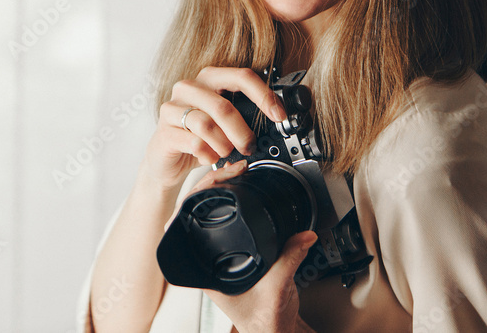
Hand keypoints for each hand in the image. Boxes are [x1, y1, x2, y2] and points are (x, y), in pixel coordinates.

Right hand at [139, 66, 285, 191]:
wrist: (166, 160)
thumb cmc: (199, 136)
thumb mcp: (224, 122)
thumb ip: (245, 115)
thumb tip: (276, 119)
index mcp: (209, 79)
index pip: (241, 76)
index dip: (264, 96)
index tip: (279, 116)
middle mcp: (188, 87)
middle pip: (224, 106)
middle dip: (242, 131)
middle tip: (249, 147)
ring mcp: (173, 108)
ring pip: (207, 125)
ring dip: (224, 145)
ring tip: (226, 153)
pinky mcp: (164, 131)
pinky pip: (194, 143)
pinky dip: (208, 155)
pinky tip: (209, 158)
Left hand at [174, 162, 317, 332]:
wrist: (275, 331)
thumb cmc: (265, 320)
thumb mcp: (277, 288)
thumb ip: (290, 260)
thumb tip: (303, 235)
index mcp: (205, 270)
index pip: (184, 226)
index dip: (192, 200)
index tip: (212, 183)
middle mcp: (207, 259)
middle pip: (196, 211)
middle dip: (211, 185)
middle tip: (232, 170)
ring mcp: (219, 254)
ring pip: (209, 213)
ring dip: (220, 190)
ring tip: (234, 173)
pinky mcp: (237, 250)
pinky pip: (229, 219)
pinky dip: (234, 201)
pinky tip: (240, 188)